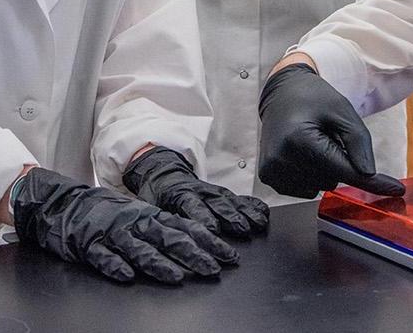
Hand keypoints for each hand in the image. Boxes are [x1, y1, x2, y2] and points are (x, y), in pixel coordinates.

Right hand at [12, 167, 237, 283]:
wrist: (62, 203)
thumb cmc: (104, 212)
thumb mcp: (137, 214)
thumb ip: (162, 228)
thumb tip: (197, 241)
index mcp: (147, 215)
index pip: (184, 227)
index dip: (207, 241)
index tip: (228, 254)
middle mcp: (133, 222)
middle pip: (167, 238)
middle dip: (192, 253)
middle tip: (213, 268)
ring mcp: (111, 233)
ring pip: (138, 249)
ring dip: (158, 263)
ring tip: (176, 276)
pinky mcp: (88, 245)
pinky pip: (103, 257)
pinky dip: (115, 266)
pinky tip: (126, 276)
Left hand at [124, 146, 270, 238]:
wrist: (163, 173)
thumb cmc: (155, 194)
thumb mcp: (149, 205)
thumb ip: (157, 219)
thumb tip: (159, 239)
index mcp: (179, 193)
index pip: (192, 206)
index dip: (202, 217)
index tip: (212, 229)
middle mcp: (200, 191)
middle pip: (217, 204)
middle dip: (230, 217)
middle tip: (242, 230)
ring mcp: (214, 191)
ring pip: (231, 200)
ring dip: (245, 212)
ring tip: (259, 223)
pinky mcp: (223, 193)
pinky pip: (240, 198)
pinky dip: (252, 205)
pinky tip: (264, 213)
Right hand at [256, 64, 404, 199]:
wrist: (282, 93)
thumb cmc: (312, 98)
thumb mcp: (342, 110)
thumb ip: (359, 141)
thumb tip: (368, 174)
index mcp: (299, 139)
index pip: (344, 170)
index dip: (373, 181)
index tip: (396, 189)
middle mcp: (281, 158)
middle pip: (332, 180)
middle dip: (337, 162)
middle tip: (325, 136)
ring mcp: (272, 170)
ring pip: (320, 187)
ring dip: (324, 168)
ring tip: (311, 142)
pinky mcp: (269, 177)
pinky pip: (305, 189)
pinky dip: (311, 174)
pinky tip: (302, 153)